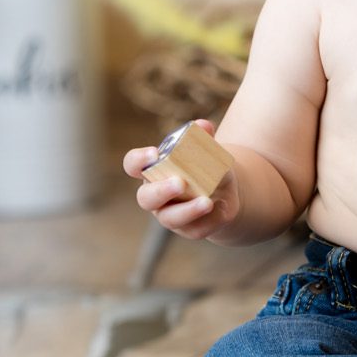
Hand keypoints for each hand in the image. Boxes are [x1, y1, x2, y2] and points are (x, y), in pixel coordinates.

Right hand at [123, 118, 239, 240]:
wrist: (223, 189)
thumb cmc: (205, 163)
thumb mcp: (206, 148)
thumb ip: (203, 136)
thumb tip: (203, 126)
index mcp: (152, 170)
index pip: (133, 164)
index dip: (139, 160)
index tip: (154, 153)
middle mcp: (155, 195)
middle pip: (146, 198)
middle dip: (161, 191)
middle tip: (180, 183)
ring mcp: (169, 214)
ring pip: (170, 218)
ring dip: (188, 211)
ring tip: (207, 202)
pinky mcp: (188, 229)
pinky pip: (195, 229)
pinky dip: (210, 220)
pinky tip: (221, 209)